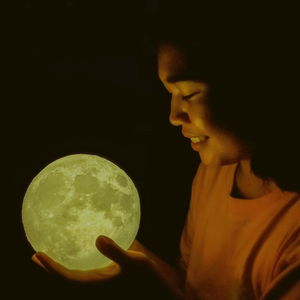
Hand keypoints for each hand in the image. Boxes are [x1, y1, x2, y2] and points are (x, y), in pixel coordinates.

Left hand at [32, 236, 152, 283]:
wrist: (155, 288)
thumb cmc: (146, 276)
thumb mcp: (135, 261)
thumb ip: (116, 252)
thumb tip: (98, 238)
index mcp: (97, 282)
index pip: (67, 278)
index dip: (51, 268)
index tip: (38, 254)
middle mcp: (94, 282)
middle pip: (65, 278)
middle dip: (50, 268)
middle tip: (36, 255)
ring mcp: (99, 279)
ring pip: (74, 273)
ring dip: (60, 265)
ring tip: (50, 253)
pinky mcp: (104, 274)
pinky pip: (84, 267)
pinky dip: (75, 259)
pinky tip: (78, 246)